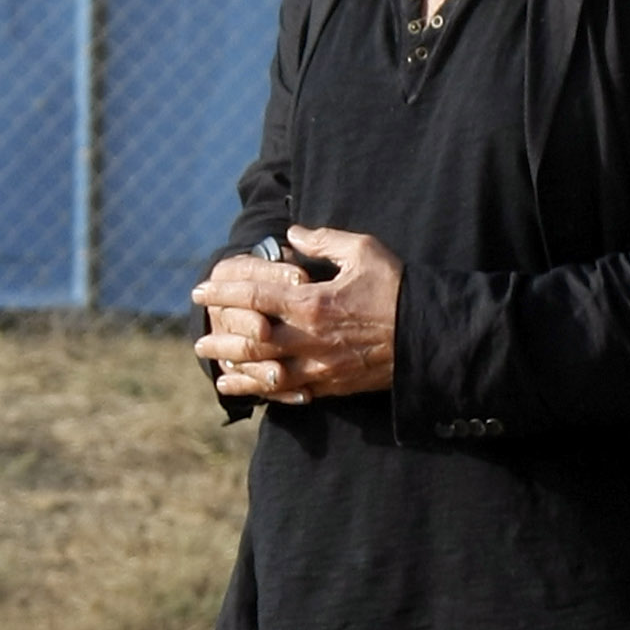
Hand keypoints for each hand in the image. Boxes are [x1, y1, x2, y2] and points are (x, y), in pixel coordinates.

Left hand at [192, 228, 402, 401]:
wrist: (430, 335)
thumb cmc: (397, 287)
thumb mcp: (363, 251)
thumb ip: (323, 241)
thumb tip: (291, 235)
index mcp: (312, 304)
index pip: (253, 297)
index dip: (222, 293)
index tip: (200, 290)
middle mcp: (310, 340)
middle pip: (250, 342)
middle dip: (220, 339)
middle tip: (199, 337)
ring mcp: (320, 367)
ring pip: (265, 373)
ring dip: (235, 370)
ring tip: (214, 367)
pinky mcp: (333, 385)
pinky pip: (291, 393)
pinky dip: (264, 393)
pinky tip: (249, 390)